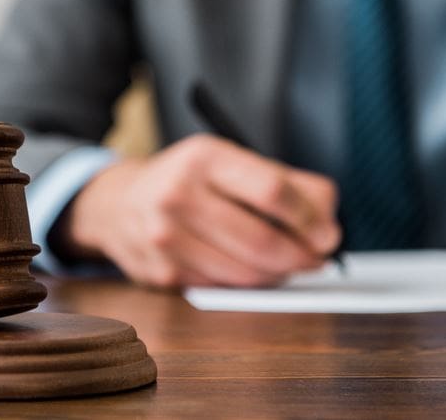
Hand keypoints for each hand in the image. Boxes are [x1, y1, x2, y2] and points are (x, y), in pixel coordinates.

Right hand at [58, 134, 339, 287]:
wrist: (117, 203)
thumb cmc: (188, 180)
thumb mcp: (230, 161)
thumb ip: (288, 182)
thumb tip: (328, 220)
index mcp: (203, 158)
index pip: (272, 191)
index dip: (309, 218)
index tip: (328, 233)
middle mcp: (178, 195)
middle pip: (261, 240)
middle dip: (301, 256)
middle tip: (318, 258)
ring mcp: (165, 238)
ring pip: (246, 273)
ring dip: (278, 274)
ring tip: (289, 263)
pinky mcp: (161, 273)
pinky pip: (223, 287)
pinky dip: (248, 283)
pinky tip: (252, 268)